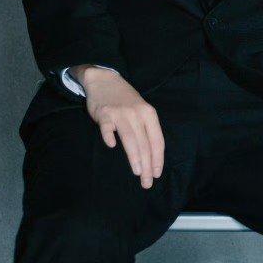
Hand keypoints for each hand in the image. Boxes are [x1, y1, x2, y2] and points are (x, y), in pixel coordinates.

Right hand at [74, 65, 164, 188]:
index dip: (158, 159)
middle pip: (145, 144)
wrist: (104, 80)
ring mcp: (120, 113)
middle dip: (147, 165)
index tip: (156, 174)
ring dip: (135, 156)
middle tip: (147, 182)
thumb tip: (151, 156)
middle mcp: (137, 114)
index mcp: (149, 114)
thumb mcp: (142, 111)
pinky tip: (111, 146)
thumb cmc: (126, 100)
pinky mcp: (104, 114)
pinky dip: (109, 137)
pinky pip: (107, 128)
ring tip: (137, 172)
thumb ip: (146, 130)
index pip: (157, 141)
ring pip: (130, 138)